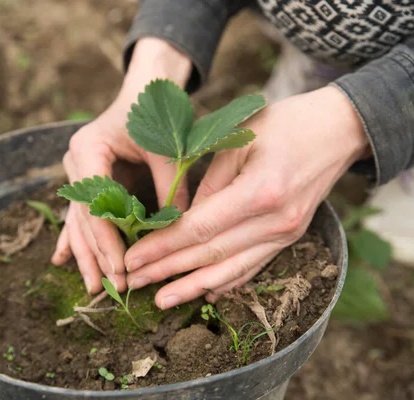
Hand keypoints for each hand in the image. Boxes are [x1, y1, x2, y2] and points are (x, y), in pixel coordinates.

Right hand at [51, 38, 192, 293]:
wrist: (146, 89)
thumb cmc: (157, 112)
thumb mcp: (166, 148)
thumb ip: (171, 187)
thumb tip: (181, 230)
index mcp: (89, 149)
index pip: (94, 203)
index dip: (106, 239)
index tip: (120, 268)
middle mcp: (77, 162)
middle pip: (82, 218)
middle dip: (95, 255)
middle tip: (107, 288)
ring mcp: (79, 172)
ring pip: (80, 221)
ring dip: (86, 254)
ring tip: (93, 286)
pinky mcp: (89, 180)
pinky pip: (82, 214)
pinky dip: (77, 238)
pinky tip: (61, 259)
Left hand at [125, 86, 370, 308]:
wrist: (339, 130)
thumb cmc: (284, 124)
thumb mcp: (237, 140)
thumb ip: (208, 182)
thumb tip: (181, 220)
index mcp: (259, 192)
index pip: (200, 229)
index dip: (164, 247)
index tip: (134, 259)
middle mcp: (275, 221)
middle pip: (211, 254)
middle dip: (169, 270)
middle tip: (134, 281)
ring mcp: (286, 234)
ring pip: (232, 270)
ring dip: (193, 287)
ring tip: (162, 299)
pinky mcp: (290, 238)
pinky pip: (254, 266)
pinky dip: (227, 281)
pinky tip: (204, 293)